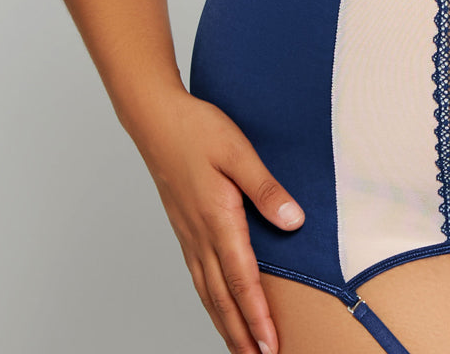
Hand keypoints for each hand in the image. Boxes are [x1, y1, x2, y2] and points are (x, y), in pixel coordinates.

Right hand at [129, 89, 304, 353]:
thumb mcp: (238, 152)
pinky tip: (218, 307)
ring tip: (242, 349)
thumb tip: (293, 222)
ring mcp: (189, 233)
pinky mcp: (185, 227)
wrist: (156, 119)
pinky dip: (210, 300)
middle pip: (222, 297)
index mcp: (216, 219)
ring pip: (207, 290)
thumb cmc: (198, 130)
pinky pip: (198, 275)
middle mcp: (200, 234)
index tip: (270, 345)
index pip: (241, 279)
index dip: (257, 315)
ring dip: (226, 322)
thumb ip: (266, 188)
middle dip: (242, 333)